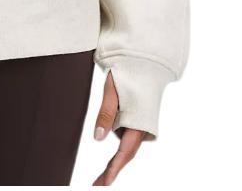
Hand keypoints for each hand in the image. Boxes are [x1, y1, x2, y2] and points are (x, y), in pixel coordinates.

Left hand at [91, 70, 152, 184]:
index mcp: (138, 121)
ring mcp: (141, 126)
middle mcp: (142, 127)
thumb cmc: (127, 73)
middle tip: (96, 186)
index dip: (114, 167)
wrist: (145, 62)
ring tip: (99, 178)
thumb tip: (97, 138)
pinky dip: (118, 153)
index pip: (125, 150)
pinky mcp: (138, 123)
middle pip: (126, 155)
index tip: (105, 182)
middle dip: (112, 172)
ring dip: (114, 163)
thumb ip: (105, 114)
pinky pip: (127, 141)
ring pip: (125, 148)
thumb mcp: (111, 91)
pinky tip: (109, 161)